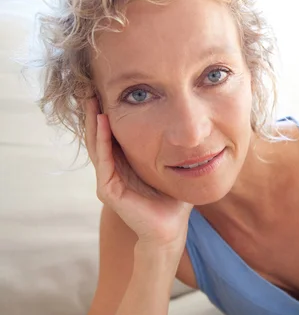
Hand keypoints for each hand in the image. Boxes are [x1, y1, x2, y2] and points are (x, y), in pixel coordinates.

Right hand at [84, 97, 192, 253]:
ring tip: (91, 98)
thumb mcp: (172, 167)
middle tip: (91, 85)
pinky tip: (103, 122)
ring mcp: (108, 180)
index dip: (109, 113)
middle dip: (95, 111)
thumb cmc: (173, 200)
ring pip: (96, 144)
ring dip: (93, 121)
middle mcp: (113, 170)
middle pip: (99, 135)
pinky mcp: (109, 190)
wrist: (170, 229)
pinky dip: (103, 140)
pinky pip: (104, 161)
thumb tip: (191, 126)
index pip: (112, 134)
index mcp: (125, 164)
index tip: (109, 89)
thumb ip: (174, 150)